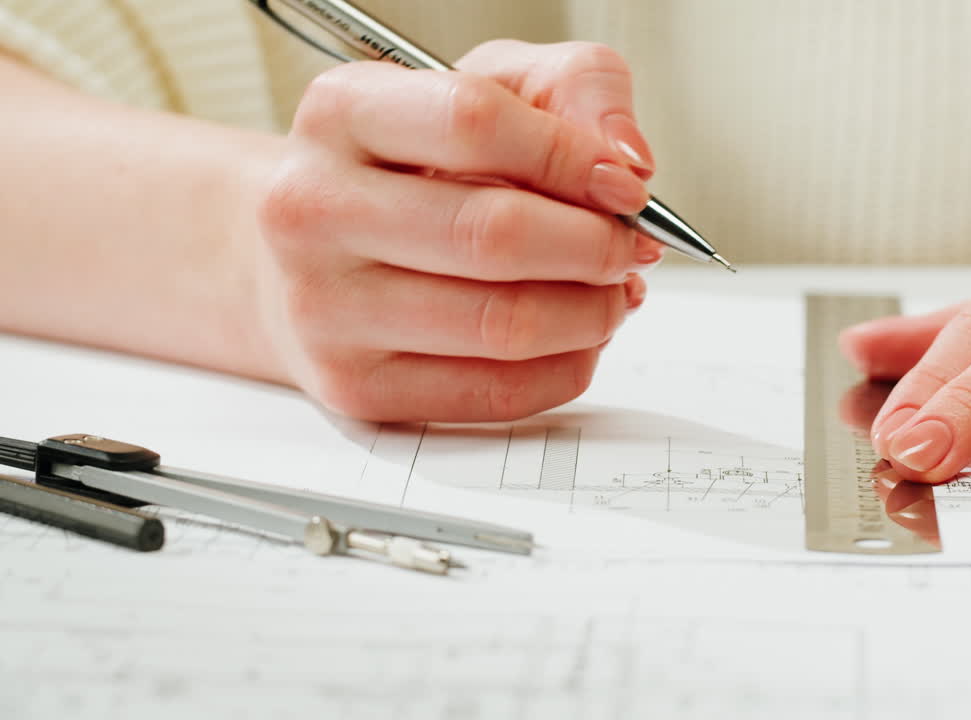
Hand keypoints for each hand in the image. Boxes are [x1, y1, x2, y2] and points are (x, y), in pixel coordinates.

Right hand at [251, 41, 664, 421]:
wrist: (314, 250)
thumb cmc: (416, 165)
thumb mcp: (493, 86)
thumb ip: (575, 88)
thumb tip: (627, 161)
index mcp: (342, 113)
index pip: (474, 124)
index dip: (572, 158)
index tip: (624, 185)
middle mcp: (313, 210)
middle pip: (493, 236)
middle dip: (595, 247)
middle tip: (630, 247)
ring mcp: (326, 309)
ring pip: (504, 326)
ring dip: (592, 312)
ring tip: (611, 290)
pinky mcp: (356, 387)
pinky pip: (499, 393)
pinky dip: (568, 365)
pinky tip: (574, 336)